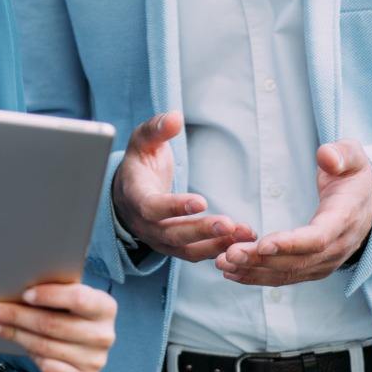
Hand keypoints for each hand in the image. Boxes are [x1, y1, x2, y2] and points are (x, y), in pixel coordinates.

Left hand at [0, 282, 117, 371]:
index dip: (50, 295)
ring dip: (15, 335)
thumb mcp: (70, 297)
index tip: (25, 293)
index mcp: (105, 306)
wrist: (86, 343)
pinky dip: (31, 356)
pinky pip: (50, 368)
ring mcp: (96, 359)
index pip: (77, 298)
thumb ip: (54, 291)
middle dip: (18, 316)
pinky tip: (17, 344)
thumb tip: (14, 284)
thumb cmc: (71, 311)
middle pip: (53, 324)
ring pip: (45, 346)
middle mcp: (104, 334)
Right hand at [111, 111, 255, 261]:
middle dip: (201, 231)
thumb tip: (174, 118)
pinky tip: (241, 240)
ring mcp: (158, 240)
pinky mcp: (174, 247)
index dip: (174, 207)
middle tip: (229, 224)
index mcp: (134, 196)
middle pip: (172, 234)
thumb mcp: (142, 141)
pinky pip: (195, 253)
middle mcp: (144, 224)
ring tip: (244, 234)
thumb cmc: (139, 162)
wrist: (127, 192)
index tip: (201, 201)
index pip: (152, 207)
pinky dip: (218, 249)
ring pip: (187, 250)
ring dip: (216, 244)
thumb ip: (156, 129)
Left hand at [216, 139, 371, 285]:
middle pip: (297, 261)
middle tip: (229, 255)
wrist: (369, 203)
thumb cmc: (354, 176)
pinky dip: (258, 277)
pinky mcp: (313, 267)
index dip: (290, 243)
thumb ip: (341, 154)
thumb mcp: (354, 157)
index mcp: (345, 220)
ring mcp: (325, 262)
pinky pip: (285, 276)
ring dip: (254, 272)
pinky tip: (233, 273)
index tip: (262, 243)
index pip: (318, 238)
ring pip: (288, 273)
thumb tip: (326, 156)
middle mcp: (336, 248)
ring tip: (223, 264)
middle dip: (261, 260)